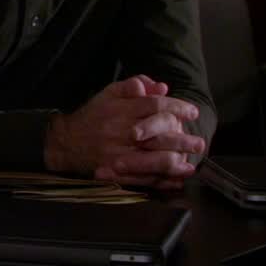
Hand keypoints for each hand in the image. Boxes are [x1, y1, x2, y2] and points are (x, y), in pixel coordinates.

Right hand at [46, 75, 204, 190]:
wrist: (66, 142)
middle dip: (182, 139)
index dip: (177, 107)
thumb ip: (133, 86)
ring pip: (153, 158)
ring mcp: (118, 153)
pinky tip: (175, 179)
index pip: (155, 106)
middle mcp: (120, 131)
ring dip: (176, 162)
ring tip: (191, 164)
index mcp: (120, 110)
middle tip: (199, 143)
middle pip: (158, 134)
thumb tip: (161, 87)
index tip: (192, 113)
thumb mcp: (109, 94)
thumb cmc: (93, 116)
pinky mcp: (115, 171)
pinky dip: (162, 179)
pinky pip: (143, 176)